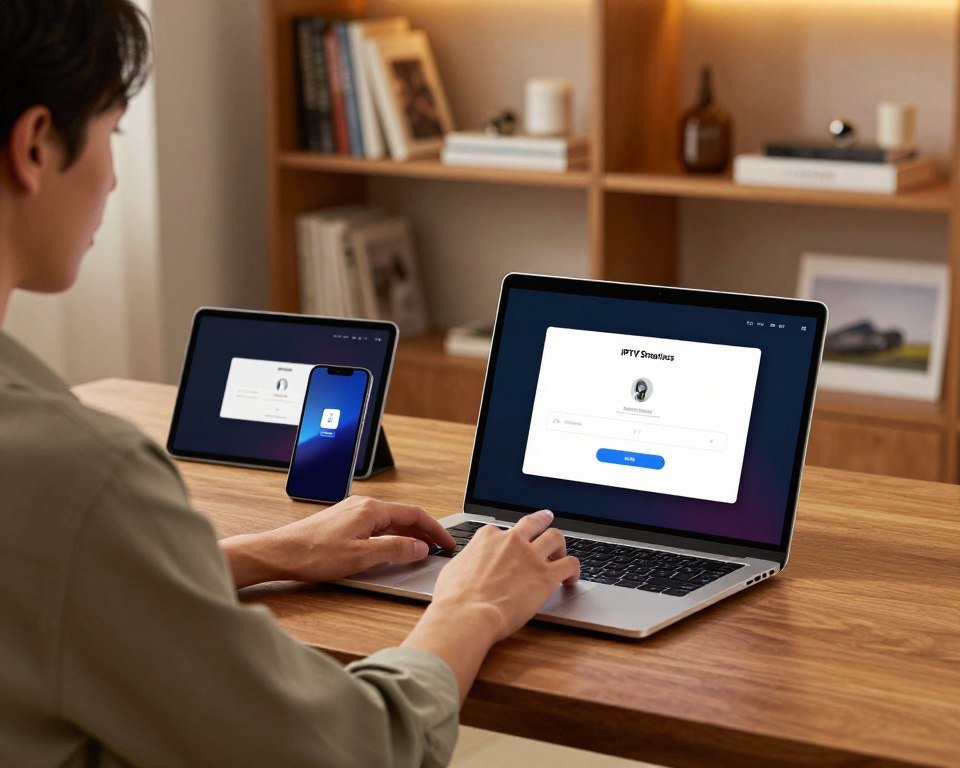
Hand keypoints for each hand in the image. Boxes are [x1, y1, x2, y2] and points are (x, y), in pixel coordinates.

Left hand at [220, 496, 455, 587]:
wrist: (279, 553)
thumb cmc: (314, 555)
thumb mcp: (361, 556)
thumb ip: (395, 549)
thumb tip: (420, 547)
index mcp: (371, 509)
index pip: (414, 514)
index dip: (435, 530)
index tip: (448, 543)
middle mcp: (362, 506)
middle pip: (403, 516)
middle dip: (425, 531)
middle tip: (440, 548)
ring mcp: (351, 513)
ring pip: (390, 521)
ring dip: (409, 534)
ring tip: (422, 550)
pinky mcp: (342, 523)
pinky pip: (376, 526)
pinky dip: (392, 536)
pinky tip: (392, 549)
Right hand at [430, 509, 579, 642]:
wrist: (467, 614)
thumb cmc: (455, 598)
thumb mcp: (453, 569)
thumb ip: (467, 562)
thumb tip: (464, 567)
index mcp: (488, 537)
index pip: (503, 531)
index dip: (507, 541)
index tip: (509, 547)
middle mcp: (512, 541)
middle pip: (534, 523)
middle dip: (541, 520)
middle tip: (546, 519)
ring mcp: (531, 556)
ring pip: (556, 537)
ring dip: (560, 545)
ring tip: (561, 555)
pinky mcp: (547, 576)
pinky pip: (570, 564)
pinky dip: (574, 569)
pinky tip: (571, 578)